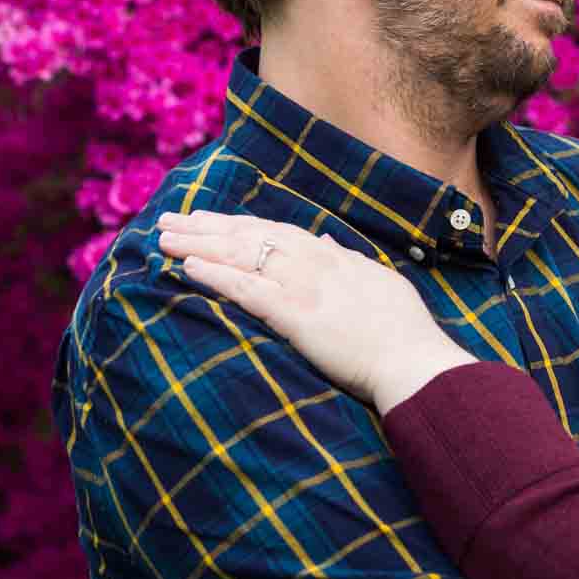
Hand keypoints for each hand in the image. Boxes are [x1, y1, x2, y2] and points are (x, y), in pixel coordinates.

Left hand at [155, 210, 480, 413]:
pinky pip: (246, 290)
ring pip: (241, 256)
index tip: (210, 217)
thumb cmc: (404, 332)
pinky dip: (215, 276)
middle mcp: (316, 263)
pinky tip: (187, 268)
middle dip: (208, 226)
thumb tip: (330, 243)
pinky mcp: (295, 315)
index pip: (278, 231)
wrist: (413, 361)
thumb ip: (351, 261)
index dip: (240, 222)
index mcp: (336, 257)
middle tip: (171, 218)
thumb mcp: (381, 282)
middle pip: (251, 236)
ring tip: (165, 238)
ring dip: (200, 245)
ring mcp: (304, 287)